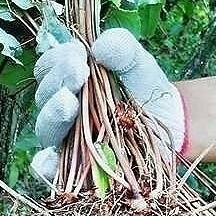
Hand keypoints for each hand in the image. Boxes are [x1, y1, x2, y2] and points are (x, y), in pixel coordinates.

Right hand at [31, 29, 185, 180]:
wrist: (171, 128)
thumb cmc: (146, 91)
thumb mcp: (138, 64)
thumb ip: (123, 49)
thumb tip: (100, 46)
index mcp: (68, 80)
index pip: (48, 67)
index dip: (58, 59)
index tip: (79, 53)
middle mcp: (61, 109)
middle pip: (44, 96)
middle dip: (58, 82)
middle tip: (78, 72)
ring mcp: (66, 139)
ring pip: (46, 128)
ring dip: (53, 115)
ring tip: (69, 102)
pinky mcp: (75, 167)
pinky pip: (51, 169)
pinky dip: (45, 165)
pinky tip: (49, 159)